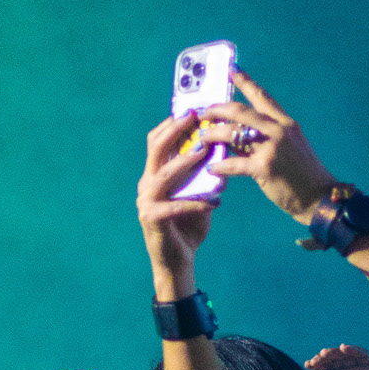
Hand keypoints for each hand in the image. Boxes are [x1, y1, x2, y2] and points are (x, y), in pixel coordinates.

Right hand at [136, 115, 218, 300]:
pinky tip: (214, 202)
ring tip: (203, 152)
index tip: (192, 108)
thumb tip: (222, 150)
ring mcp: (146, 202)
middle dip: (174, 130)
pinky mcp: (152, 220)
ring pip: (162, 174)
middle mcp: (146, 184)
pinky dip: (195, 203)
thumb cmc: (189, 225)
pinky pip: (174, 207)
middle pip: (155, 149)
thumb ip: (204, 174)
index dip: (172, 123)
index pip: (158, 141)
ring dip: (183, 161)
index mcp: (154, 174)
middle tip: (194, 117)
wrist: (178, 261)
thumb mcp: (198, 193)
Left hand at [196, 71, 337, 220]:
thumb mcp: (287, 147)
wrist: (319, 197)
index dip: (245, 82)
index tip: (232, 69)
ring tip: (201, 139)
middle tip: (203, 112)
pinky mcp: (264, 168)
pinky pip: (233, 163)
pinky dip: (220, 166)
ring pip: (232, 133)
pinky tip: (212, 168)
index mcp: (284, 123)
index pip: (262, 97)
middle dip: (217, 109)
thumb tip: (234, 133)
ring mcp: (272, 148)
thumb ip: (263, 137)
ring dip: (213, 135)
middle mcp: (278, 130)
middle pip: (240, 111)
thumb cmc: (302, 174)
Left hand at [306, 345, 368, 369]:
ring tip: (324, 354)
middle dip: (323, 357)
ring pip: (345, 355)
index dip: (315, 363)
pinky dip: (354, 349)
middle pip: (332, 359)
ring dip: (334, 352)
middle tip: (315, 361)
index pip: (323, 367)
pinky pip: (363, 355)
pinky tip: (343, 348)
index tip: (308, 365)